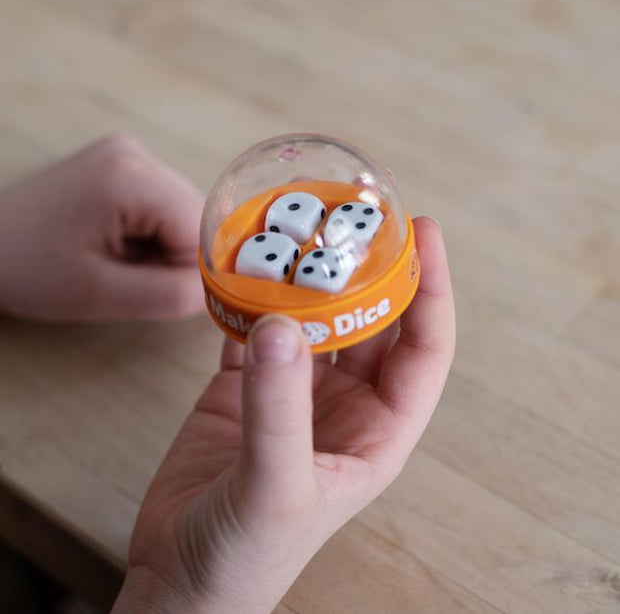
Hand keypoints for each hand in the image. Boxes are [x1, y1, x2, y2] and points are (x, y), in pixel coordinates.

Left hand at [0, 135, 204, 320]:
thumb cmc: (32, 271)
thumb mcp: (103, 295)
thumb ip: (173, 293)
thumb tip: (221, 285)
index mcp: (131, 179)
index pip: (201, 231)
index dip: (188, 268)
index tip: (152, 287)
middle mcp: (137, 154)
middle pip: (196, 218)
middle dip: (175, 255)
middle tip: (129, 273)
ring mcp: (129, 153)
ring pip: (184, 213)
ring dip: (165, 245)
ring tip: (118, 256)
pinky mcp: (123, 162)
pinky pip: (165, 205)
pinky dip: (153, 232)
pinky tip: (118, 240)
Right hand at [113, 217, 455, 612]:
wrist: (182, 578)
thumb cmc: (246, 555)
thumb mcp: (275, 488)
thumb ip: (278, 408)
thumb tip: (280, 323)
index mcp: (377, 430)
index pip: (422, 347)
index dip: (430, 288)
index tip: (423, 231)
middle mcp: (344, 404)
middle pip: (371, 320)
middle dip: (368, 268)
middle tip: (354, 212)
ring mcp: (294, 392)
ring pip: (313, 319)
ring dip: (307, 278)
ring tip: (299, 226)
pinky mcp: (244, 388)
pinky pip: (254, 329)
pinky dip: (250, 297)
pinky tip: (242, 265)